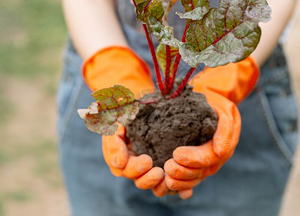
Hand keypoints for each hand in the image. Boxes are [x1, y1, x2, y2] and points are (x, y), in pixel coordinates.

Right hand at [83, 46, 162, 189]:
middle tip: (156, 169)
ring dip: (157, 184)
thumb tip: (119, 161)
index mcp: (118, 154)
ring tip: (166, 176)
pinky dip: (176, 190)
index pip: (121, 167)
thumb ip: (114, 132)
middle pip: (135, 178)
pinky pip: (168, 184)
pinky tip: (185, 193)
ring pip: (150, 183)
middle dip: (144, 177)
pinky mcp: (163, 169)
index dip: (133, 167)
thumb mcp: (118, 114)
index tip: (146, 160)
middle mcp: (131, 164)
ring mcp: (147, 168)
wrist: (147, 105)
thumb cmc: (130, 108)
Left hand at [163, 57, 258, 195]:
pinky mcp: (197, 166)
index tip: (176, 154)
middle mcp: (217, 158)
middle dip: (184, 171)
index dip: (193, 158)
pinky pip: (190, 181)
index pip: (209, 157)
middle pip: (201, 171)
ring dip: (180, 181)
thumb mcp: (224, 109)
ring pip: (195, 179)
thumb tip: (220, 152)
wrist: (209, 102)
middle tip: (167, 166)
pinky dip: (180, 185)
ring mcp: (208, 164)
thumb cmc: (214, 102)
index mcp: (226, 145)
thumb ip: (225, 128)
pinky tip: (167, 184)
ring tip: (165, 176)